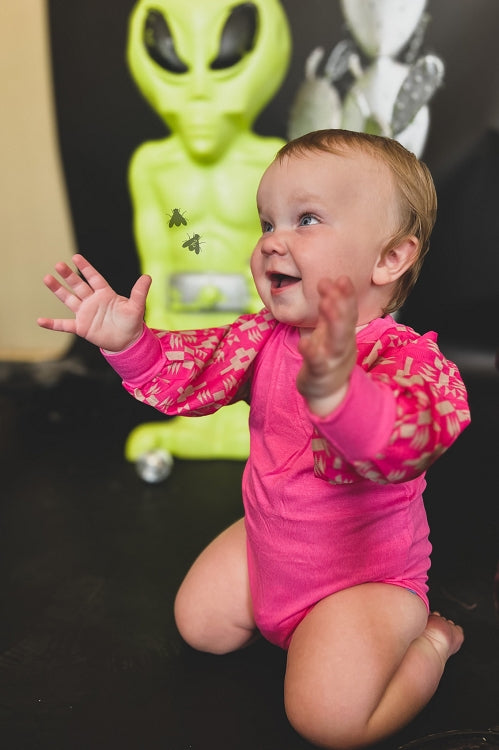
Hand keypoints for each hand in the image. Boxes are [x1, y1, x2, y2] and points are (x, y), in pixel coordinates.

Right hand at [37, 254, 151, 351]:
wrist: (127, 341)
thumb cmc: (132, 322)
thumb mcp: (137, 307)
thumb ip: (139, 292)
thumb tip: (147, 277)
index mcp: (105, 294)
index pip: (94, 278)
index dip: (86, 268)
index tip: (76, 257)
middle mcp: (92, 301)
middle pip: (78, 285)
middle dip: (69, 276)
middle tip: (59, 264)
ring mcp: (85, 313)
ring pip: (69, 299)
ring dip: (58, 290)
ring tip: (47, 278)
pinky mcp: (81, 327)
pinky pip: (64, 325)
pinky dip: (52, 324)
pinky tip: (40, 321)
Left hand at [297, 276, 357, 416]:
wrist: (327, 393)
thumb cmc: (327, 356)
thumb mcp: (330, 331)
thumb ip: (331, 307)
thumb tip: (330, 280)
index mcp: (344, 333)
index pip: (349, 311)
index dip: (347, 295)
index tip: (342, 278)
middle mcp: (342, 345)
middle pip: (346, 323)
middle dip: (342, 304)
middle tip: (335, 285)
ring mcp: (332, 359)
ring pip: (336, 341)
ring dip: (333, 322)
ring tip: (326, 304)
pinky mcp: (319, 373)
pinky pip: (317, 362)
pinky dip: (311, 351)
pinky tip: (304, 342)